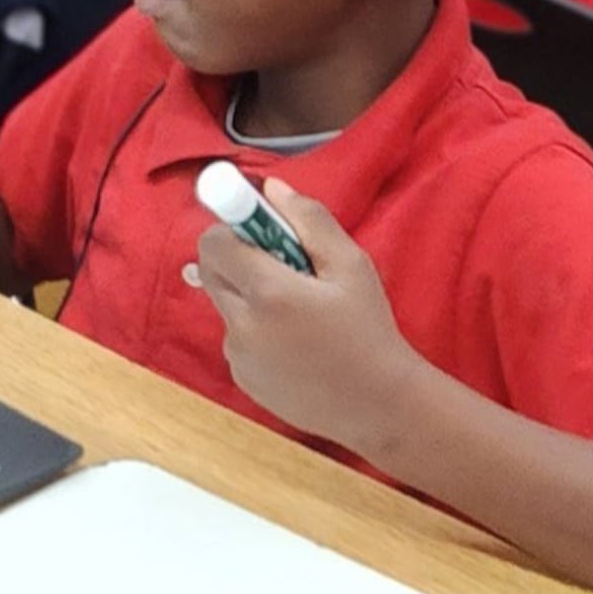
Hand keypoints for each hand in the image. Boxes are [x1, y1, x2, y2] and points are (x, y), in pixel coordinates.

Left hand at [194, 179, 434, 457]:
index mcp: (269, 293)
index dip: (232, 231)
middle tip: (281, 268)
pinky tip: (296, 344)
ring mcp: (237, 356)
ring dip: (250, 299)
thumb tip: (270, 188)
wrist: (380, 405)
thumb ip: (309, 220)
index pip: (213, 244)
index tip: (257, 233)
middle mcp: (242, 326)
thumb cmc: (370, 330)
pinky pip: (236, 339)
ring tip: (299, 314)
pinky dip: (256, 332)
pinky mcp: (241, 378)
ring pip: (226, 306)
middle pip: (212, 273)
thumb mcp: (352, 267)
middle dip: (238, 261)